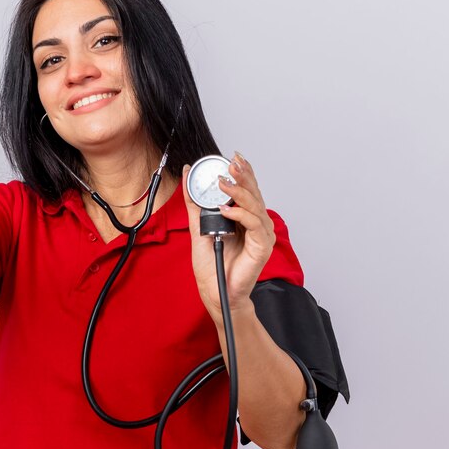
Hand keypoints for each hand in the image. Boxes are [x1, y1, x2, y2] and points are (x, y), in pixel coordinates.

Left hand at [182, 153, 275, 318]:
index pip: (247, 189)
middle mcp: (256, 223)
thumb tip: (186, 176)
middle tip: (231, 163)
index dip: (242, 172)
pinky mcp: (262, 246)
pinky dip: (240, 215)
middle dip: (243, 175)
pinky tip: (226, 210)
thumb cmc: (213, 264)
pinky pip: (253, 224)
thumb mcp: (199, 226)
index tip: (232, 157)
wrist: (216, 290)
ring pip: (254, 205)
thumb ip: (195, 202)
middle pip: (253, 193)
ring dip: (239, 192)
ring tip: (224, 183)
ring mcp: (261, 234)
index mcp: (244, 217)